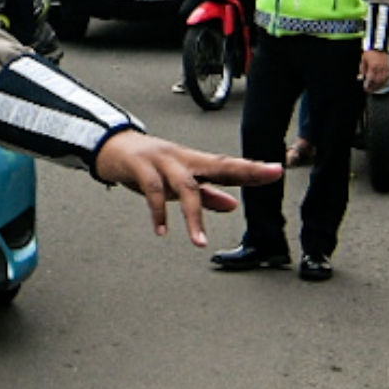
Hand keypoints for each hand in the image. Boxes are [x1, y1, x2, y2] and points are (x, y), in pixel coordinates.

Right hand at [92, 132, 280, 248]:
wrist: (111, 145)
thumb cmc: (148, 165)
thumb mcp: (178, 182)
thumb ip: (206, 194)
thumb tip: (234, 204)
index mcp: (195, 162)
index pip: (229, 165)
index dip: (253, 169)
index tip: (278, 170)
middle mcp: (183, 158)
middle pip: (218, 164)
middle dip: (245, 170)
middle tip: (269, 175)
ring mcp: (162, 159)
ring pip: (185, 185)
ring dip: (194, 215)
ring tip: (199, 242)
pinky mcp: (140, 164)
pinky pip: (152, 189)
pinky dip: (158, 211)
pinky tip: (161, 230)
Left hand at [361, 48, 388, 89]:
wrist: (379, 46)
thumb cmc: (370, 52)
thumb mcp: (363, 60)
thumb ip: (362, 69)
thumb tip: (360, 77)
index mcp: (373, 67)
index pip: (370, 79)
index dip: (368, 85)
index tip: (366, 88)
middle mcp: (380, 68)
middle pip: (377, 81)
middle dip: (373, 87)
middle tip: (370, 90)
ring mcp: (385, 68)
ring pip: (383, 80)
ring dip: (379, 86)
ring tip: (376, 88)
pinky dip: (386, 81)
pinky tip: (383, 83)